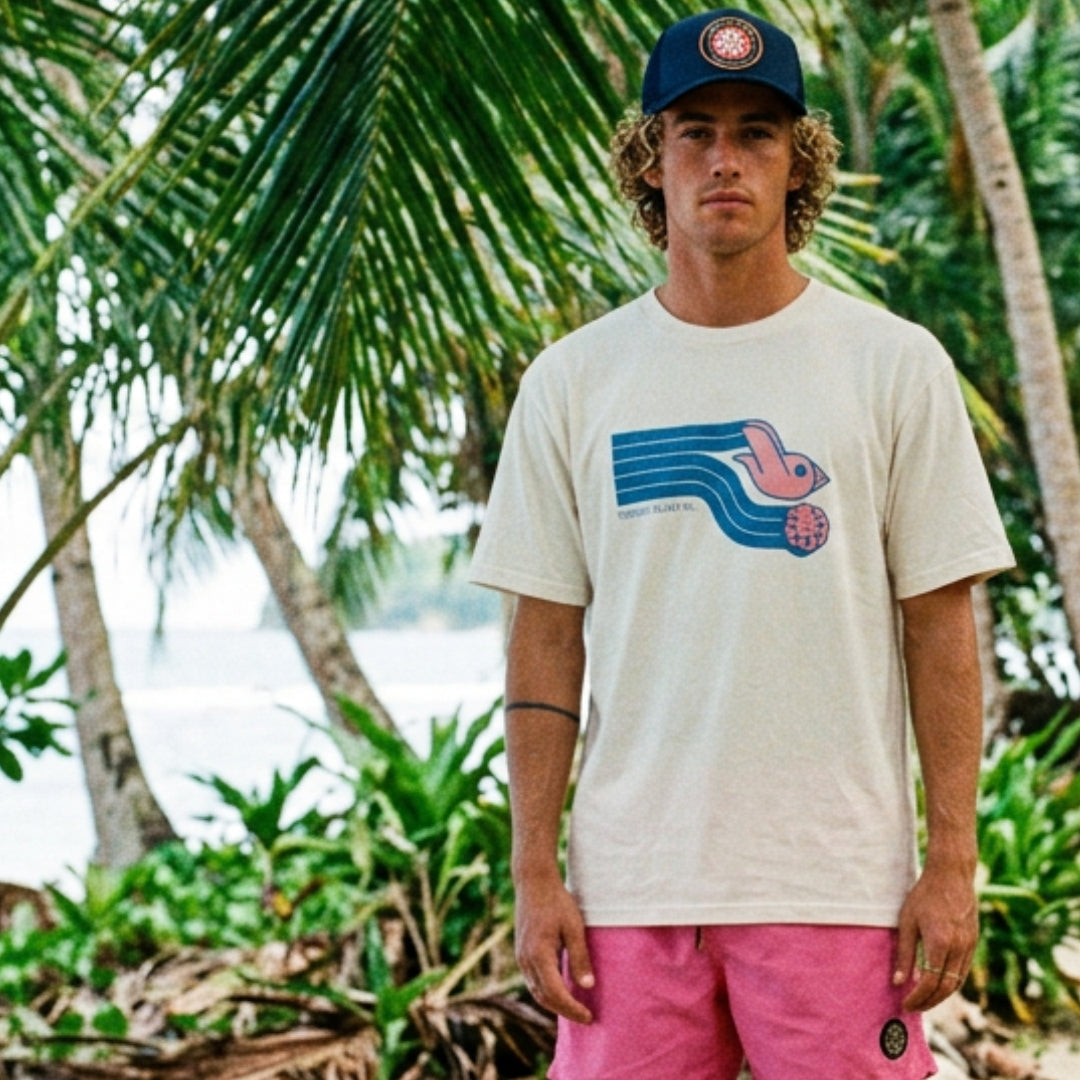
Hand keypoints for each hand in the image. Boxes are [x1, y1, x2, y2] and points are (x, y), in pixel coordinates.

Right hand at [514, 873, 594, 1023]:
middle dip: (564, 1011)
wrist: (533, 882)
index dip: (572, 1009)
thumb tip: (588, 986)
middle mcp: (526, 960)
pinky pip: (533, 980)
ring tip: (575, 1007)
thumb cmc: (556, 902)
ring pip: (536, 991)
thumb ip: (580, 957)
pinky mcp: (521, 953)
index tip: (588, 1017)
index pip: (555, 994)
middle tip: (585, 1017)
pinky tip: (561, 989)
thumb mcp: (574, 927)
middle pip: (544, 998)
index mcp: (539, 955)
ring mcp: (521, 957)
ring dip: (554, 1003)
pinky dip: (547, 991)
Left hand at [893, 863, 977, 1011]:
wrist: (951, 876)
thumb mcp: (907, 921)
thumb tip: (899, 982)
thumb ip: (904, 953)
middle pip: (945, 988)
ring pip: (957, 982)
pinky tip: (937, 982)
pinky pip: (963, 971)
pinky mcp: (974, 942)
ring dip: (941, 995)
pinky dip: (950, 982)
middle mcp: (958, 948)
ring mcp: (969, 946)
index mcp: (939, 943)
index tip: (905, 1004)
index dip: (917, 997)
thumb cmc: (923, 896)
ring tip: (923, 999)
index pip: (929, 982)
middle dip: (929, 1002)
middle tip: (913, 1007)